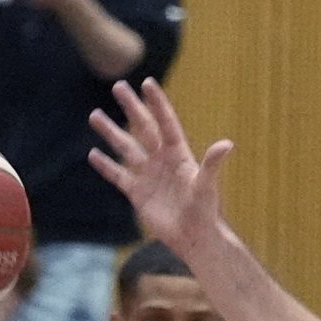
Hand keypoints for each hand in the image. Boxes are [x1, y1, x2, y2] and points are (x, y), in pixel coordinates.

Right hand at [88, 78, 233, 252]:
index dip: (156, 103)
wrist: (193, 237)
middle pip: (143, 128)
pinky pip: (119, 175)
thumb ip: (212, 164)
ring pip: (126, 148)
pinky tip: (93, 154)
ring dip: (111, 132)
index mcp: (178, 154)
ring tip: (95, 115)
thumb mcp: (207, 186)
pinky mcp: (138, 193)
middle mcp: (162, 160)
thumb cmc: (205, 211)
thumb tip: (227, 144)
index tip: (147, 83)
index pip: (165, 123)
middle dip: (131, 108)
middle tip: (118, 86)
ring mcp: (149, 175)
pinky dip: (106, 166)